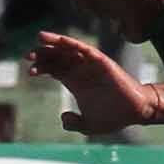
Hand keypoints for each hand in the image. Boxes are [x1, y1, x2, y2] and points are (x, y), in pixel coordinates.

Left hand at [29, 31, 161, 131]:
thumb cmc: (114, 117)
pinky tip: (60, 41)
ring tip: (39, 38)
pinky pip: (85, 49)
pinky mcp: (101, 61)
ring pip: (68, 49)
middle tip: (28, 56)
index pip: (53, 68)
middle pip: (57, 57)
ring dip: (54, 43)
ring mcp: (90, 64)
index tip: (29, 71)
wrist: (135, 112)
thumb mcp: (89, 125)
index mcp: (75, 81)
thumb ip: (74, 124)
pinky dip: (73, 44)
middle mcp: (80, 70)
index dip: (41, 67)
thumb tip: (62, 118)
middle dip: (42, 54)